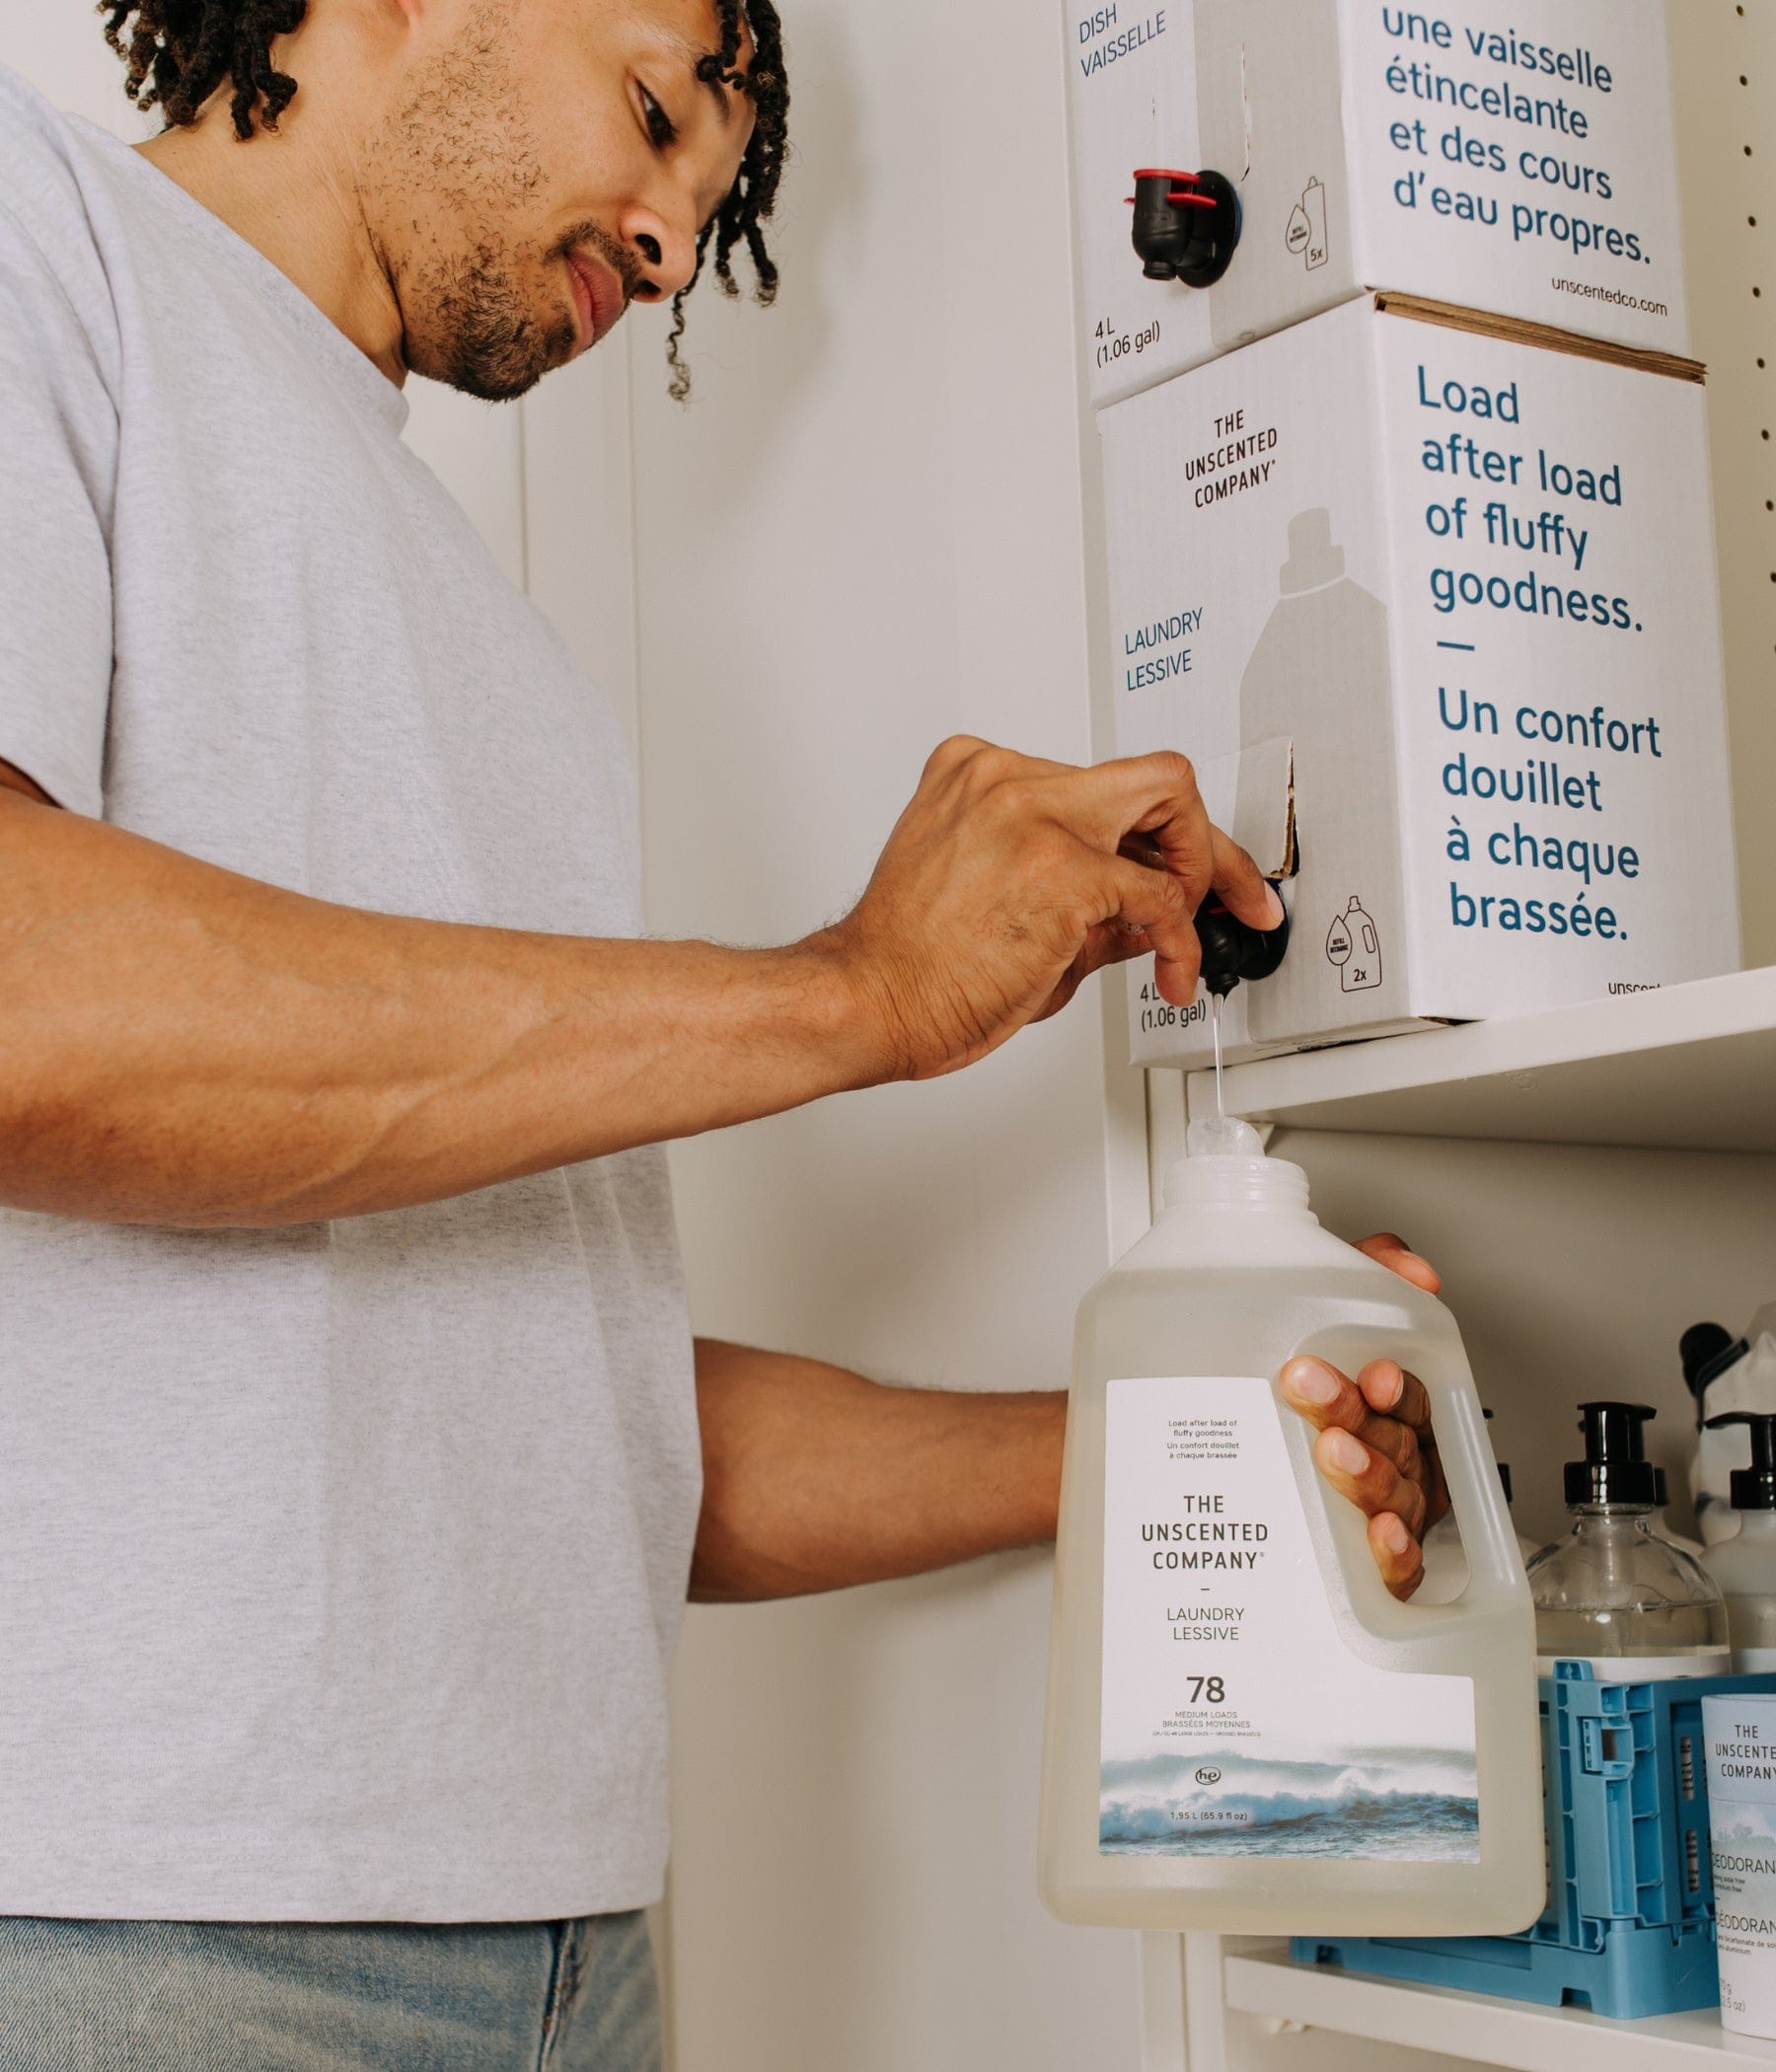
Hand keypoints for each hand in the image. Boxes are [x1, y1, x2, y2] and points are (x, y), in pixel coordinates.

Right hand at [821, 737, 1281, 1080]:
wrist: (869, 1000)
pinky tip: (1171, 972)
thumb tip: (1150, 906)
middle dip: (1204, 838)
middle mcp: (1009, 779)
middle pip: (1151, 774)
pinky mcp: (1063, 870)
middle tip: (1226, 889)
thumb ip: (1078, 889)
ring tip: (1191, 929)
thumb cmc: (915, 964)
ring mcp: (1037, 815)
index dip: (1151, 836)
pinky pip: (1159, 897)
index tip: (1174, 870)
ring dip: (1204, 869)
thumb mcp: (997, 898)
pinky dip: (1179, 940)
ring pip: (1173, 801)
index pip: (1101, 785)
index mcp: (979, 774)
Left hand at [1279, 1235, 1448, 1601]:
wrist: (1205, 1462)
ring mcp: (1384, 1513)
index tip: (1372, 1373)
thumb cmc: (1289, 1383)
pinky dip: (1396, 1554)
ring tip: (1334, 1451)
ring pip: (1395, 1498)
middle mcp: (1397, 1461)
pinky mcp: (1368, 1569)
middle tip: (1309, 1388)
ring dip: (1369, 1474)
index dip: (1399, 1387)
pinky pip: (1397, 1570)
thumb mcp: (1320, 1312)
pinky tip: (1377, 1533)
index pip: (1412, 1396)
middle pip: (1396, 1442)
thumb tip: (1413, 1269)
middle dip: (1358, 1417)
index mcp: (1394, 1410)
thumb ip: (1370, 1272)